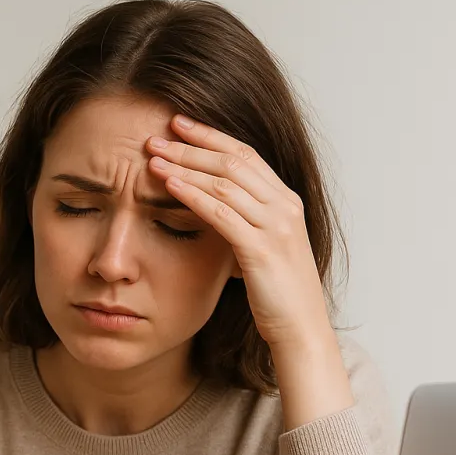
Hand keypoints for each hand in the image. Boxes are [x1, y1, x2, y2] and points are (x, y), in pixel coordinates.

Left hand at [145, 114, 329, 352]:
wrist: (301, 330)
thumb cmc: (279, 294)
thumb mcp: (264, 247)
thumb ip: (246, 222)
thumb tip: (213, 205)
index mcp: (286, 201)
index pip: (246, 154)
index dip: (212, 136)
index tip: (181, 124)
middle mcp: (284, 207)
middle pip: (232, 161)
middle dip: (192, 145)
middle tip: (157, 134)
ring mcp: (275, 226)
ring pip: (224, 182)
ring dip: (185, 166)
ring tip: (154, 157)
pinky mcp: (260, 249)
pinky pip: (221, 213)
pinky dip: (192, 194)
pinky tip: (169, 185)